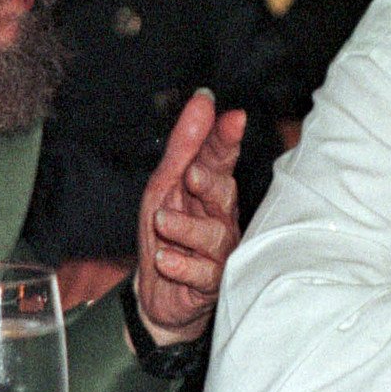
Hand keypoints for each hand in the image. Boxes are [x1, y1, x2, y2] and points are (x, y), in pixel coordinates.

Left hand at [134, 89, 244, 345]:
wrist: (158, 292)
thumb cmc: (168, 232)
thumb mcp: (165, 184)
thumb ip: (184, 145)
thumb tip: (204, 99)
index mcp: (213, 189)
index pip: (220, 159)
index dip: (226, 139)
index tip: (232, 118)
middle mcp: (222, 217)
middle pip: (224, 194)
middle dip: (210, 182)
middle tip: (192, 175)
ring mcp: (220, 252)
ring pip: (214, 236)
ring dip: (187, 228)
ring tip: (162, 221)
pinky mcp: (211, 285)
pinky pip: (202, 274)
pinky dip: (182, 266)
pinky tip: (165, 259)